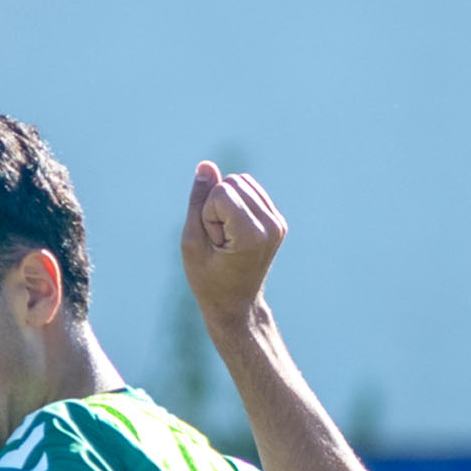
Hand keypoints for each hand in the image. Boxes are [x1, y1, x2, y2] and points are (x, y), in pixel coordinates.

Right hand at [179, 161, 286, 331]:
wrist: (236, 306)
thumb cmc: (208, 280)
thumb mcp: (192, 242)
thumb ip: (197, 201)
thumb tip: (206, 165)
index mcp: (252, 235)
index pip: (222, 191)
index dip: (207, 215)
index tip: (214, 243)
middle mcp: (272, 225)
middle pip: (234, 181)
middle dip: (217, 205)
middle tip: (220, 240)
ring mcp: (278, 222)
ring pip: (243, 181)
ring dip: (227, 203)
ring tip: (227, 237)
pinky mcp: (278, 220)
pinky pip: (251, 190)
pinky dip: (237, 204)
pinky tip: (235, 232)